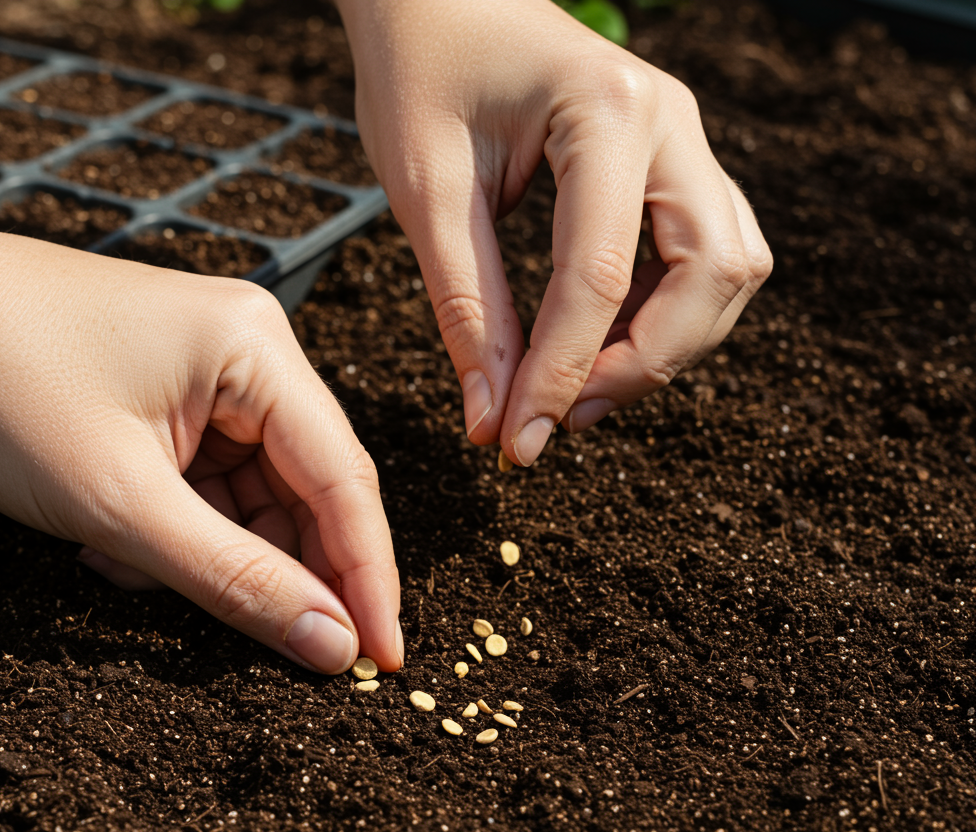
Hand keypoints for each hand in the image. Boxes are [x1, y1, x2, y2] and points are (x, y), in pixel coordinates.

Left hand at [0, 225, 402, 674]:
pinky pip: (210, 486)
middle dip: (285, 570)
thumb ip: (235, 579)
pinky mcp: (176, 399)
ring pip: (255, 496)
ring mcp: (213, 375)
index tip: (383, 659)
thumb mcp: (120, 503)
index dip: (368, 577)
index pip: (344, 480)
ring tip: (130, 569)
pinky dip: (178, 531)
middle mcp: (251, 353)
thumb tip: (332, 643)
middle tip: (286, 648)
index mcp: (256, 349)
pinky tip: (117, 546)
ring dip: (213, 554)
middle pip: (308, 489)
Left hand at [337, 0, 771, 463]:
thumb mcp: (426, 193)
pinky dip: (664, 317)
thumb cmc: (419, 72)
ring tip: (577, 388)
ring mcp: (685, 139)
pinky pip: (706, 259)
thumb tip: (493, 420)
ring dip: (667, 346)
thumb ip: (467, 310)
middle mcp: (672, 120)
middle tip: (564, 417)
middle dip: (645, 366)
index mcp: (606, 109)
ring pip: (728, 272)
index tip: (518, 443)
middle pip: (712, 275)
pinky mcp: (675, 166)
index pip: (600, 275)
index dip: (560, 375)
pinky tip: (597, 343)